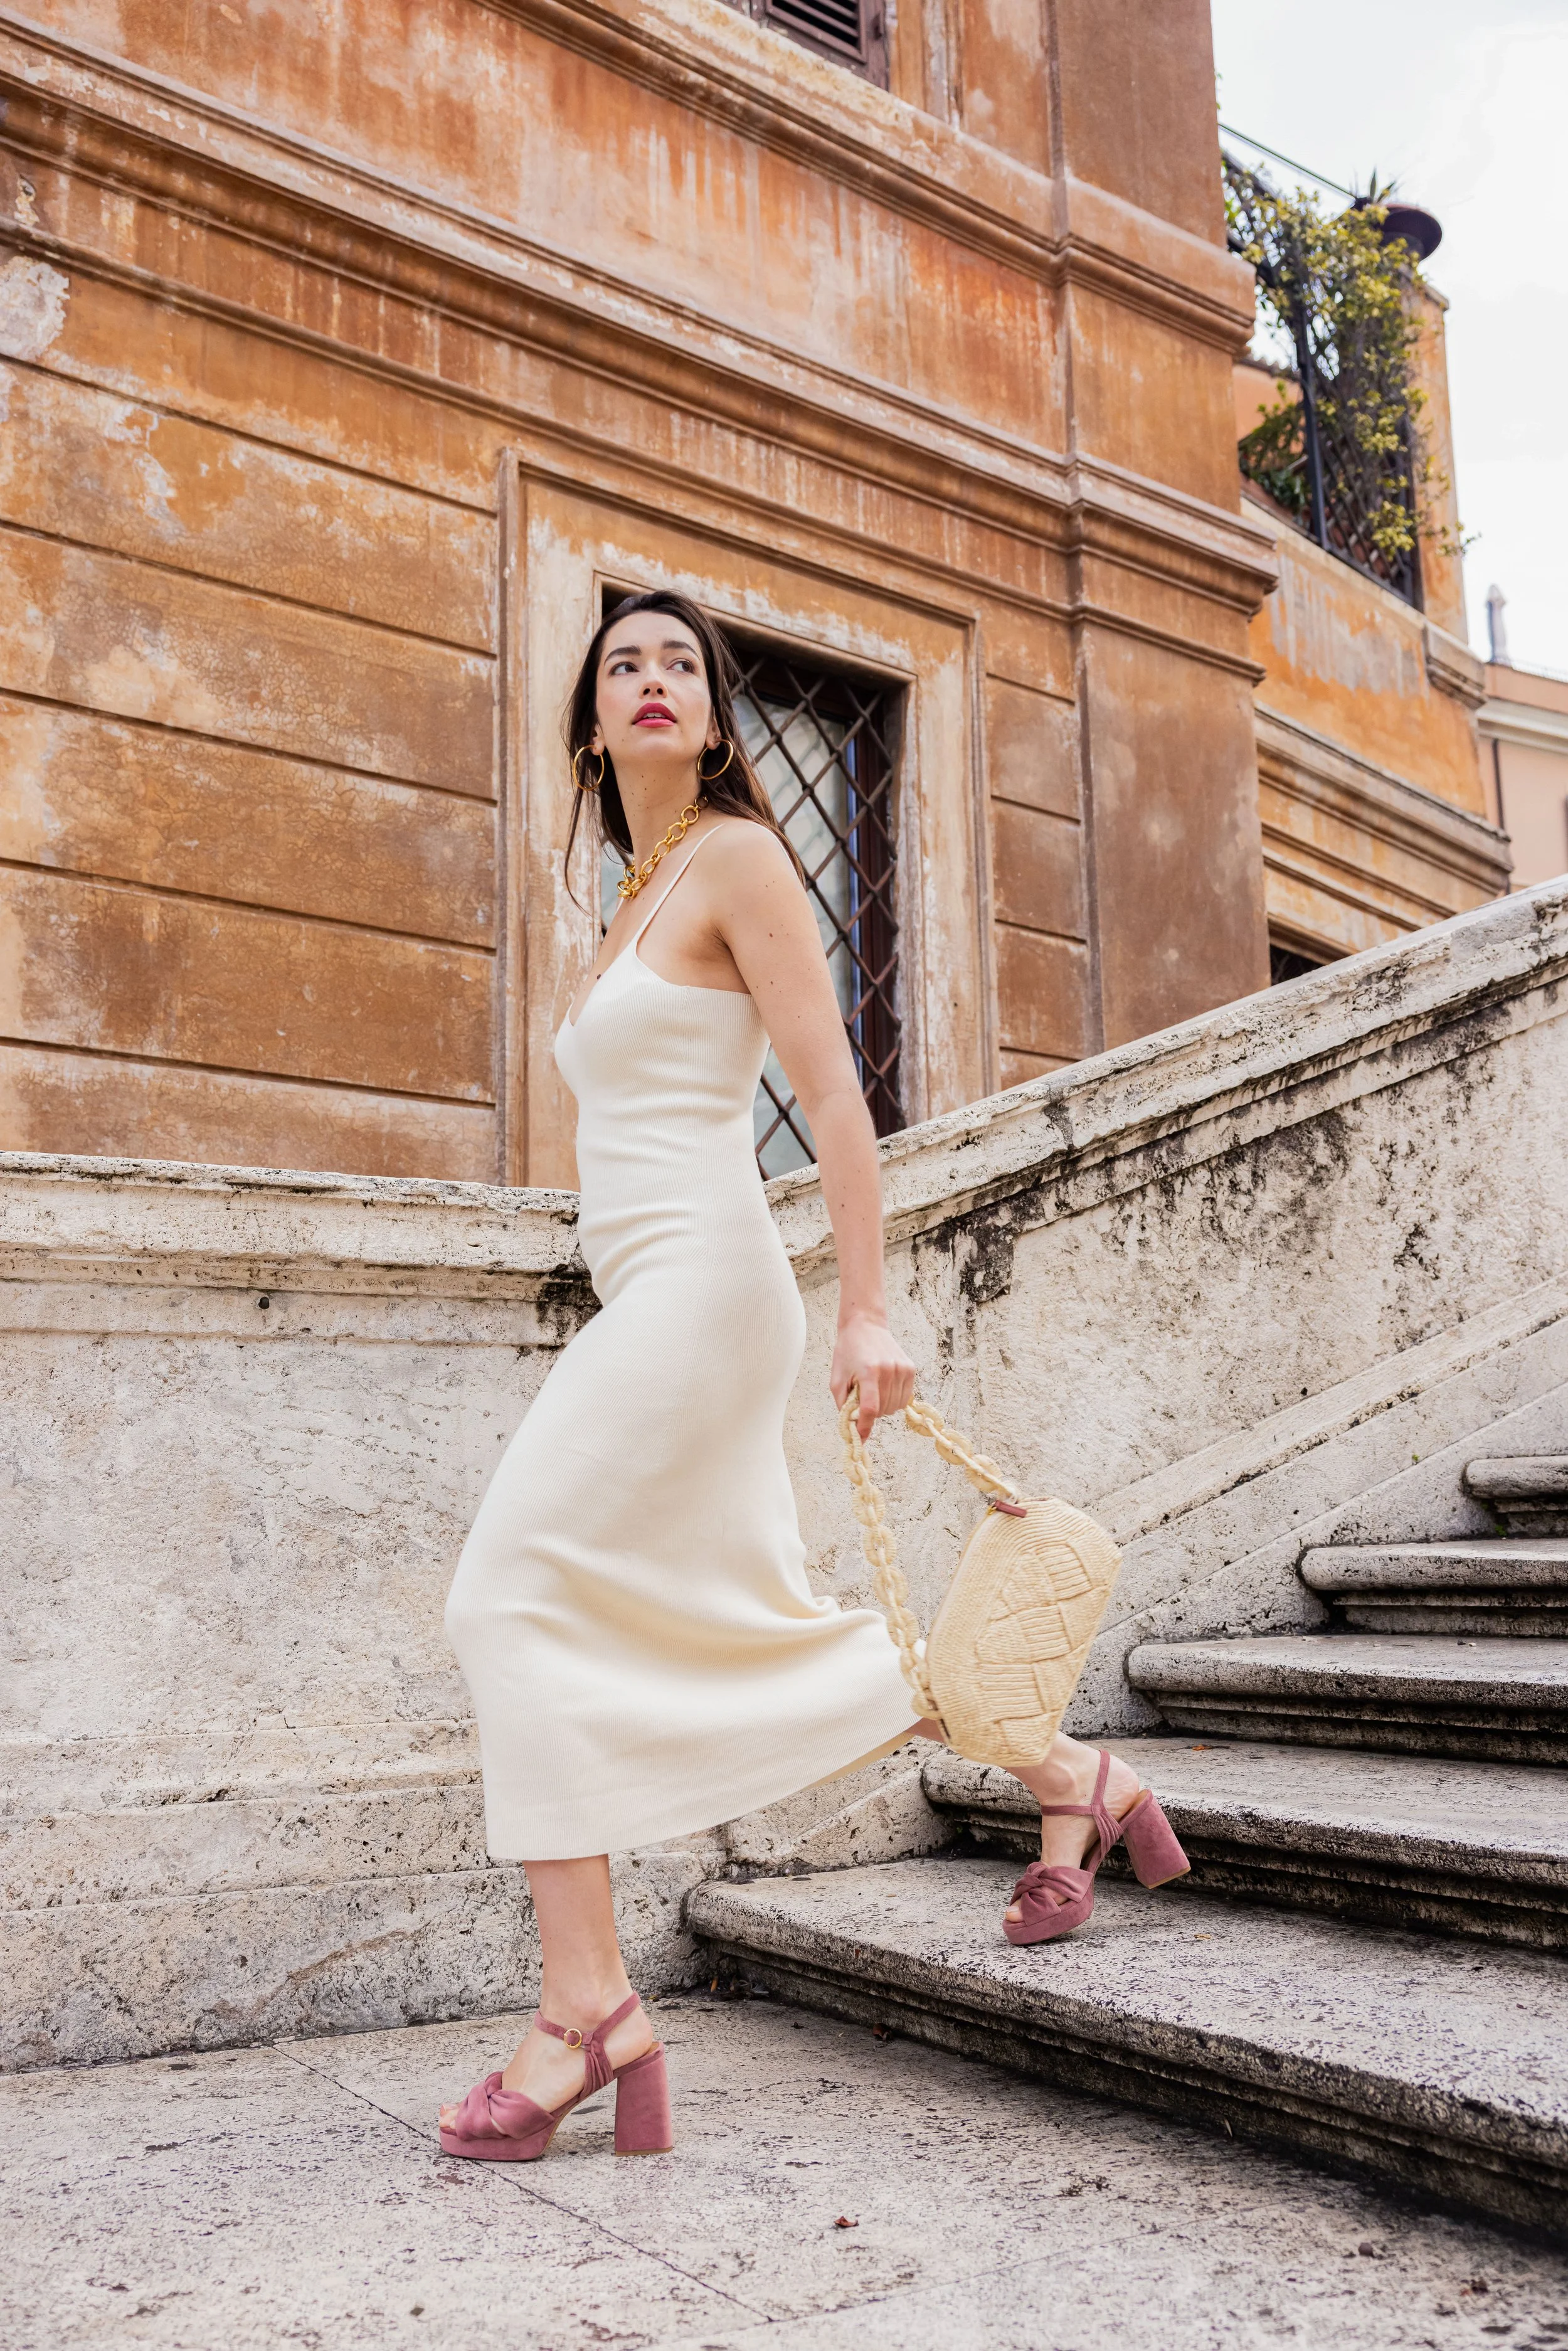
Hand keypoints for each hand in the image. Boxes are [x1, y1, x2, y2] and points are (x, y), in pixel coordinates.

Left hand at [830, 1312, 916, 1440]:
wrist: (865, 1326)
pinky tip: (884, 1387)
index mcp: (868, 1371)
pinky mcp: (911, 1369)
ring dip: (883, 1407)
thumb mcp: (837, 1378)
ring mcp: (902, 1369)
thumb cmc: (848, 1351)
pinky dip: (893, 1399)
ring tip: (873, 1390)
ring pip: (895, 1408)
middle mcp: (889, 1370)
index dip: (865, 1427)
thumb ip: (843, 1405)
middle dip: (870, 1413)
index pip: (870, 1408)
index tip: (860, 1438)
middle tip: (862, 1399)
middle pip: (883, 1410)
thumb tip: (852, 1429)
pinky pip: (904, 1398)